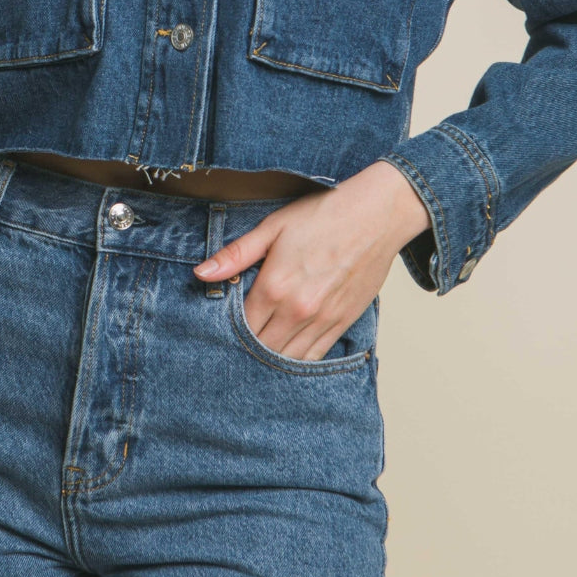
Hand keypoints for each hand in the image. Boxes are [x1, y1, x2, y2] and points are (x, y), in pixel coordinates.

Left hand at [193, 160, 432, 360]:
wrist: (375, 216)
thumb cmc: (323, 215)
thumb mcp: (273, 226)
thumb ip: (236, 254)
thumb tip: (201, 273)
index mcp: (275, 286)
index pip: (240, 326)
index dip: (227, 330)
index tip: (220, 329)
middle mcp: (297, 310)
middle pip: (261, 349)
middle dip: (246, 349)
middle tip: (235, 346)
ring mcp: (322, 320)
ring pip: (287, 359)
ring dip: (271, 359)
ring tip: (258, 354)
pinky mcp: (342, 323)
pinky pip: (315, 357)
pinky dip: (299, 361)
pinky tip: (288, 356)